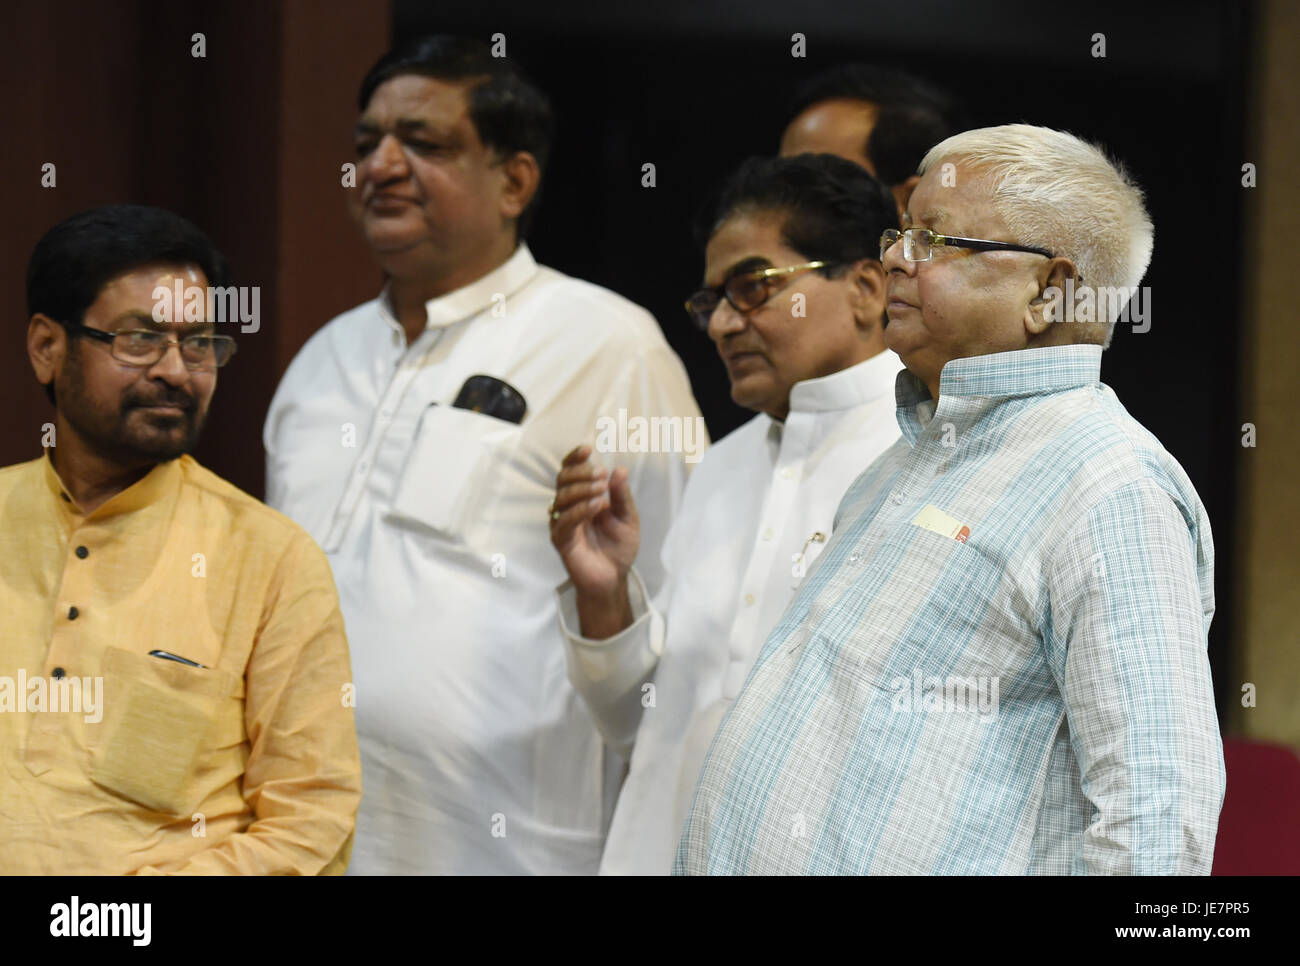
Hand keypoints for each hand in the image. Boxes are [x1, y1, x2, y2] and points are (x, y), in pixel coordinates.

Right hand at [549, 445, 638, 636]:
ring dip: (582, 489)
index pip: (570, 471)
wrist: (614, 578)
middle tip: (601, 474)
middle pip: (562, 480)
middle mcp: (568, 507)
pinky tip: (598, 506)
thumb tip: (619, 469)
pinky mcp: (561, 540)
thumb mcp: (628, 517)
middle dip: (580, 473)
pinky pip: (564, 521)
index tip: (587, 449)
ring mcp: (562, 523)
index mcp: (581, 497)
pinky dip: (580, 510)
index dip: (574, 458)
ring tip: (602, 493)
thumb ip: (622, 496)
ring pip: (561, 497)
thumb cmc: (618, 547)